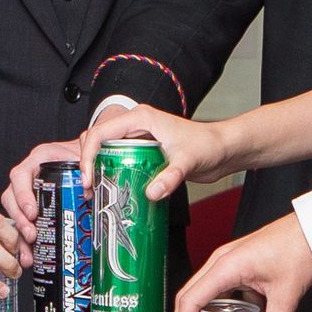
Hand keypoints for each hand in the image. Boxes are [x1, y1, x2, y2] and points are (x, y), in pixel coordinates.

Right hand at [0, 138, 82, 266]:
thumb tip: (88, 186)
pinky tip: (31, 256)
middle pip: (11, 198)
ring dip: (19, 235)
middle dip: (19, 219)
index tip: (32, 212)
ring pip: (14, 214)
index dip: (23, 195)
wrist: (91, 159)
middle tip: (31, 235)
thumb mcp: (88, 153)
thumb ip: (88, 165)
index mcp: (39, 160)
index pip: (21, 175)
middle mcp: (30, 176)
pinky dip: (25, 242)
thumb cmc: (86, 154)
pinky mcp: (35, 209)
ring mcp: (30, 193)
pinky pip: (24, 225)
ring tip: (29, 253)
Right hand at [78, 103, 227, 201]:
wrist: (223, 149)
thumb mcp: (187, 161)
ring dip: (97, 170)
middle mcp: (136, 127)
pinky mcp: (143, 152)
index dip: (89, 155)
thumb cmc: (208, 144)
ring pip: (106, 151)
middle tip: (90, 189)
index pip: (101, 133)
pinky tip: (112, 191)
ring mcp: (138, 139)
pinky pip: (118, 161)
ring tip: (96, 193)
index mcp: (140, 118)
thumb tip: (152, 192)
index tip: (89, 178)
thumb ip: (170, 177)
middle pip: (98, 141)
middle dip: (87, 164)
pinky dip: (111, 174)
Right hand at [171, 215, 311, 311]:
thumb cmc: (299, 248)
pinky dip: (214, 311)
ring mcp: (226, 262)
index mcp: (225, 267)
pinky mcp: (235, 266)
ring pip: (200, 294)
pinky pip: (216, 290)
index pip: (190, 301)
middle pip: (187, 298)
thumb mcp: (286, 296)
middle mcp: (219, 262)